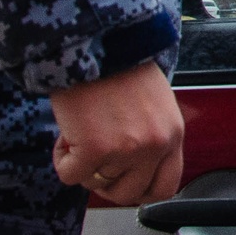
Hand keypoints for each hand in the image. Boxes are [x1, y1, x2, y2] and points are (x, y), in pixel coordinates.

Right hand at [51, 62, 185, 206]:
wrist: (96, 40)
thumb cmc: (119, 67)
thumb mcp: (154, 105)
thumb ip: (150, 138)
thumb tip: (131, 171)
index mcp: (173, 133)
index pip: (165, 186)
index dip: (138, 189)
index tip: (120, 180)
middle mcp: (155, 145)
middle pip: (128, 194)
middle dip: (105, 182)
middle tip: (93, 159)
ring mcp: (127, 150)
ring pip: (96, 184)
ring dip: (82, 164)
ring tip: (81, 132)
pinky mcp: (95, 149)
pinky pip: (70, 175)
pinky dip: (62, 159)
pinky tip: (66, 133)